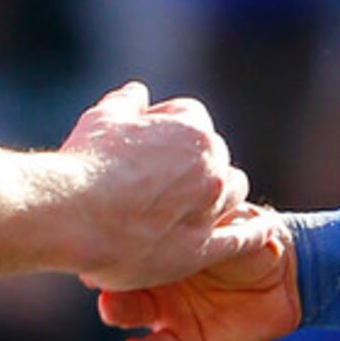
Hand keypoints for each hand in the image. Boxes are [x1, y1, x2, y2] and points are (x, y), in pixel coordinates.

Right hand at [60, 82, 257, 291]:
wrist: (76, 216)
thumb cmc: (87, 163)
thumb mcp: (104, 118)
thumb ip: (126, 103)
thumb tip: (138, 92)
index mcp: (191, 129)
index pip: (192, 118)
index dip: (167, 128)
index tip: (144, 144)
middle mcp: (210, 166)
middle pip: (216, 156)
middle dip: (195, 163)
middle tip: (159, 178)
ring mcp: (209, 209)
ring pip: (232, 194)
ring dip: (219, 193)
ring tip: (194, 203)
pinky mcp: (202, 248)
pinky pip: (241, 240)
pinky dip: (254, 233)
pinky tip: (263, 230)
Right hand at [96, 210, 299, 340]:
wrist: (282, 280)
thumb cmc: (251, 240)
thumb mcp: (230, 222)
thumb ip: (209, 216)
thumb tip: (196, 197)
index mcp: (161, 244)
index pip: (130, 242)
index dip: (116, 240)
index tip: (101, 234)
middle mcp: (154, 277)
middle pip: (120, 277)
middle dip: (107, 276)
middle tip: (95, 273)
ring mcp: (165, 311)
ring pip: (131, 312)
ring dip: (117, 310)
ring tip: (110, 307)